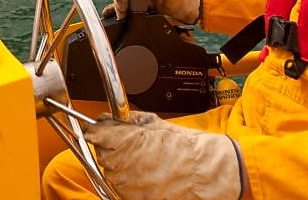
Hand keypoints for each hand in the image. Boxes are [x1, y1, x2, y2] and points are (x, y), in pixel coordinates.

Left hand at [83, 111, 242, 199]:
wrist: (210, 172)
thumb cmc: (189, 148)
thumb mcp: (158, 124)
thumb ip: (130, 121)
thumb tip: (110, 118)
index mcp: (129, 142)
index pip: (97, 135)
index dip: (98, 132)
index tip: (99, 131)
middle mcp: (127, 166)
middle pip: (103, 156)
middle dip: (111, 149)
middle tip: (128, 145)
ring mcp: (131, 186)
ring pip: (112, 174)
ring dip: (120, 167)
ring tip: (141, 161)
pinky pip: (123, 189)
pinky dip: (129, 182)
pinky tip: (145, 175)